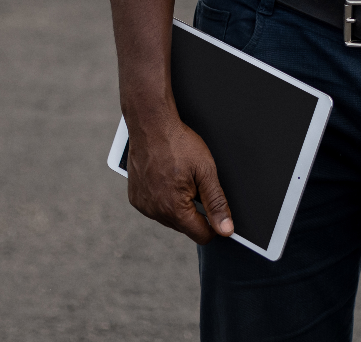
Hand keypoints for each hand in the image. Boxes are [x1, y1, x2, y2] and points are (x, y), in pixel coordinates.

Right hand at [125, 117, 234, 244]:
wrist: (151, 125)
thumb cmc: (178, 144)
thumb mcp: (206, 172)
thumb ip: (217, 203)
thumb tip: (226, 229)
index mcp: (175, 209)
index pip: (201, 235)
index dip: (214, 225)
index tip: (216, 210)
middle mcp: (155, 212)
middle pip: (185, 227)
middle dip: (195, 211)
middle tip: (195, 183)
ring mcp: (143, 205)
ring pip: (169, 218)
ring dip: (178, 206)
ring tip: (179, 178)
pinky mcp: (135, 197)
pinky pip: (154, 208)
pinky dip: (163, 198)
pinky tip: (166, 179)